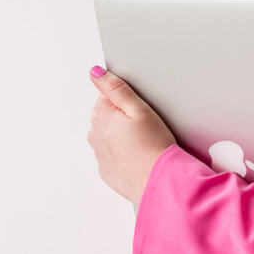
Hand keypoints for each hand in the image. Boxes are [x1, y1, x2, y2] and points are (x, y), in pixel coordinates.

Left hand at [87, 66, 177, 203]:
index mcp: (100, 115)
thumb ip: (115, 87)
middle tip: (145, 126)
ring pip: (109, 135)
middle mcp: (94, 134)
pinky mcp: (106, 170)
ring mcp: (99, 154)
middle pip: (107, 115)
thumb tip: (95, 72)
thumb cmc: (154, 144)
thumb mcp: (139, 108)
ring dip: (122, 134)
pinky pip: (113, 154)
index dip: (126, 99)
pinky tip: (139, 154)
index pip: (107, 95)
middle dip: (123, 116)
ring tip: (144, 141)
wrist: (160, 181)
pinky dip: (123, 152)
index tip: (140, 109)